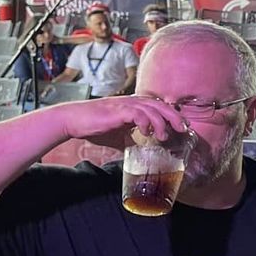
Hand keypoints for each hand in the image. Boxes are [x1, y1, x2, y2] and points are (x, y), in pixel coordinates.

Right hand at [58, 96, 188, 149]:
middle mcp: (132, 102)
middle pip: (161, 105)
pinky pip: (137, 114)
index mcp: (134, 105)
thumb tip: (141, 153)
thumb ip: (130, 139)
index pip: (160, 107)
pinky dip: (145, 122)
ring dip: (161, 123)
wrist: (72, 120)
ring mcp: (125, 105)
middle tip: (183, 129)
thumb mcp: (118, 134)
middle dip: (175, 117)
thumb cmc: (94, 126)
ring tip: (164, 136)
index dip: (172, 116)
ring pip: (152, 109)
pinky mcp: (117, 111)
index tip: (182, 128)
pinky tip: (146, 133)